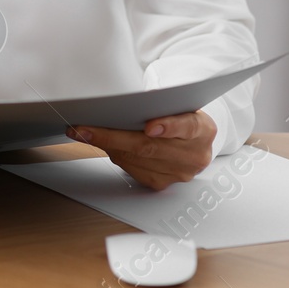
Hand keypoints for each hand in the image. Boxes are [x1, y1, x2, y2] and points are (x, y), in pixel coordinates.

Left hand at [66, 109, 215, 190]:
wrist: (192, 139)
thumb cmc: (179, 115)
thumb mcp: (178, 104)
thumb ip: (160, 105)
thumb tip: (124, 104)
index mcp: (203, 129)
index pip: (187, 126)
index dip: (167, 126)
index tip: (150, 126)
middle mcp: (195, 155)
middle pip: (150, 147)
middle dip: (113, 137)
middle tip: (85, 129)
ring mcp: (180, 173)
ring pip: (137, 160)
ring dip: (108, 146)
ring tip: (85, 133)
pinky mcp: (164, 183)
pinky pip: (134, 170)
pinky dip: (116, 155)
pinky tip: (105, 145)